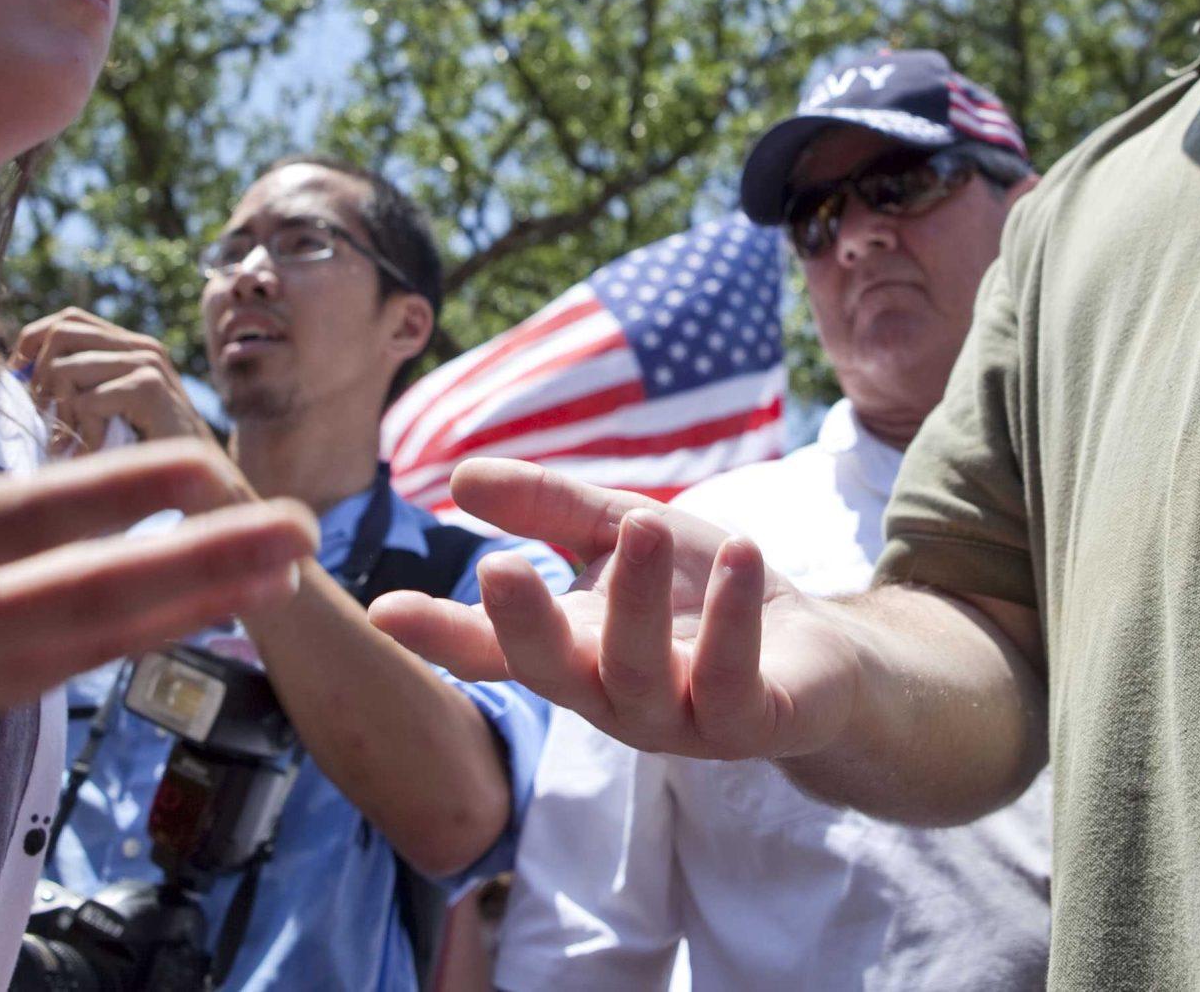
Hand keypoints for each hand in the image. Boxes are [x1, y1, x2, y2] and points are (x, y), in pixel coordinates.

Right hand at [0, 270, 315, 768]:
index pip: (27, 517)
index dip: (116, 495)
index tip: (200, 466)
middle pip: (95, 594)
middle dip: (204, 565)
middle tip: (300, 534)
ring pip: (101, 641)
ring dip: (198, 605)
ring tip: (284, 572)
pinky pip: (75, 667)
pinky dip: (148, 639)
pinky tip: (216, 610)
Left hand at [14, 306, 217, 454]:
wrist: (200, 478)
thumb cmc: (148, 450)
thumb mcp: (109, 408)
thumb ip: (81, 384)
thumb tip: (20, 369)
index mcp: (130, 346)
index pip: (68, 319)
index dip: (33, 342)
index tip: (19, 378)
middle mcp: (141, 346)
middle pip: (61, 332)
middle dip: (40, 374)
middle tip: (43, 413)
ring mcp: (147, 363)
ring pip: (65, 369)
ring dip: (60, 413)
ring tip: (70, 442)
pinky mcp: (149, 388)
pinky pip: (86, 400)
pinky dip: (82, 432)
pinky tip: (94, 449)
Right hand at [367, 458, 862, 761]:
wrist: (819, 650)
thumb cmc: (707, 594)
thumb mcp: (623, 532)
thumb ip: (549, 508)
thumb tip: (458, 475)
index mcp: (574, 651)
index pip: (494, 649)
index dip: (439, 633)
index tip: (380, 611)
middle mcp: (612, 695)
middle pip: (551, 672)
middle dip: (524, 623)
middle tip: (499, 565)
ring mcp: (679, 720)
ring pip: (638, 674)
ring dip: (638, 599)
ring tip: (645, 523)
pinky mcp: (748, 724)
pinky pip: (730, 681)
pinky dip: (732, 619)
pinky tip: (741, 552)